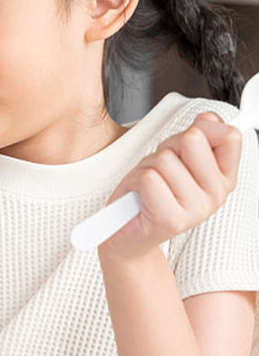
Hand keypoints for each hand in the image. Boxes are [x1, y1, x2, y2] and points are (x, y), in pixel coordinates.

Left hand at [100, 112, 241, 259]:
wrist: (127, 236)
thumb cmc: (148, 196)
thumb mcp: (174, 160)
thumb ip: (195, 140)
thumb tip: (208, 119)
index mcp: (223, 179)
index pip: (230, 136)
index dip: (204, 129)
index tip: (188, 141)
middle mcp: (215, 195)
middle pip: (192, 140)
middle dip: (168, 148)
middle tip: (160, 168)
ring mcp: (196, 209)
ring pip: (165, 159)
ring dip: (147, 167)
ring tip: (148, 186)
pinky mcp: (170, 219)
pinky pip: (149, 177)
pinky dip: (136, 180)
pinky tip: (140, 196)